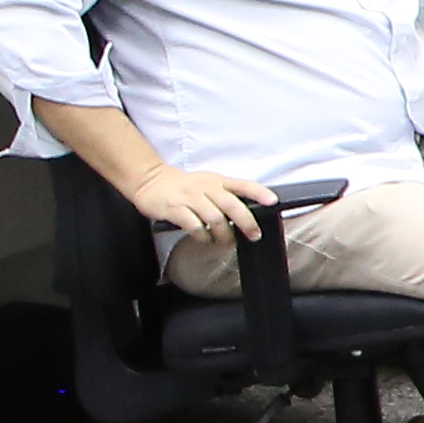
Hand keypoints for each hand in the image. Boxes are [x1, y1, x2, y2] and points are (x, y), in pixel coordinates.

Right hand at [132, 167, 282, 244]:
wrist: (150, 181)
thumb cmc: (184, 186)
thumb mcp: (208, 184)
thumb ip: (227, 195)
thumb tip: (249, 214)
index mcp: (218, 181)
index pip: (243, 184)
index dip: (259, 192)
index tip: (273, 201)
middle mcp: (206, 188)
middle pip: (232, 205)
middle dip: (246, 222)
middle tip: (254, 235)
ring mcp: (190, 198)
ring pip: (215, 218)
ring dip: (224, 234)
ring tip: (227, 242)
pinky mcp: (175, 208)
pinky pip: (194, 225)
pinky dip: (203, 236)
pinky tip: (205, 239)